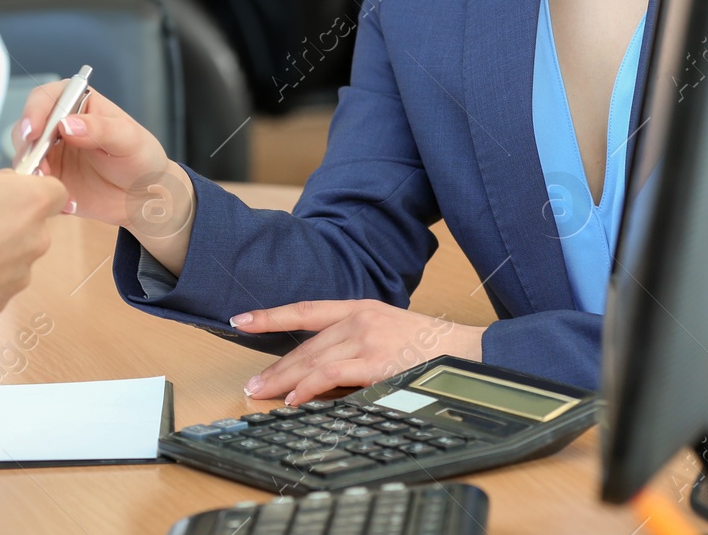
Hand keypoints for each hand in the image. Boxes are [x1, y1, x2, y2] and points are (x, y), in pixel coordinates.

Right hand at [16, 81, 194, 274]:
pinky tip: (68, 204)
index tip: (33, 131)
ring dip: (32, 174)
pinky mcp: (49, 180)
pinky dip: (44, 196)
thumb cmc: (141, 158)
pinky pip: (34, 186)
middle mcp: (59, 126)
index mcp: (79, 104)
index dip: (34, 111)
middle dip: (28, 149)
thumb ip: (100, 129)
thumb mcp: (129, 139)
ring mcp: (51, 154)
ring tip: (55, 190)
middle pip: (26, 128)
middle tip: (41, 169)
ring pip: (24, 158)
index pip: (46, 97)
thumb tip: (67, 124)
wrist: (144, 196)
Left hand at [231, 300, 486, 404]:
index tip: (243, 319)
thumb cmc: (431, 348)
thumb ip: (358, 341)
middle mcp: (359, 318)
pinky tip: (293, 399)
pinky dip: (307, 387)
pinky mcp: (374, 360)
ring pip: (312, 359)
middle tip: (252, 384)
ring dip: (283, 380)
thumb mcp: (390, 332)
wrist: (465, 352)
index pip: (307, 309)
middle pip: (305, 344)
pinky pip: (330, 375)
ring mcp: (366, 338)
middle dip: (275, 366)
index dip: (272, 315)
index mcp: (362, 308)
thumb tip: (326, 366)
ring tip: (262, 393)